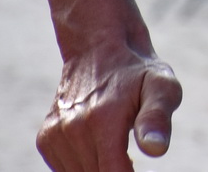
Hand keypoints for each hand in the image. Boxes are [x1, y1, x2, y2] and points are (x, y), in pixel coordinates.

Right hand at [36, 41, 181, 171]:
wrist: (98, 48)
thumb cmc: (137, 71)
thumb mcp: (161, 85)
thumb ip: (158, 117)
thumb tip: (156, 150)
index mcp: (102, 120)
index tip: (141, 169)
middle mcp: (72, 129)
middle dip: (118, 171)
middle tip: (132, 156)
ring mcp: (55, 134)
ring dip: (101, 169)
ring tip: (116, 146)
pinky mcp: (46, 139)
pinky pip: (65, 170)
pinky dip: (84, 165)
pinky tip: (99, 145)